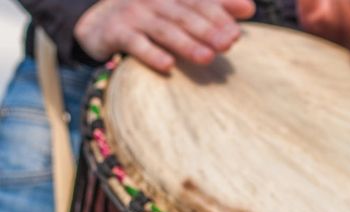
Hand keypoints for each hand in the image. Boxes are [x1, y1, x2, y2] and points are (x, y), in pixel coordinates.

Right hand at [75, 0, 255, 72]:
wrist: (99, 21)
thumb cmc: (151, 15)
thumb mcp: (180, 6)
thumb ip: (213, 6)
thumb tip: (249, 8)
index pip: (199, 0)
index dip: (219, 12)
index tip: (238, 30)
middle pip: (185, 14)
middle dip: (208, 29)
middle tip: (229, 43)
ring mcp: (134, 14)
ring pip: (165, 30)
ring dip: (187, 44)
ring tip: (208, 58)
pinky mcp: (117, 33)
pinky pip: (136, 44)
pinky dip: (152, 54)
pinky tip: (169, 66)